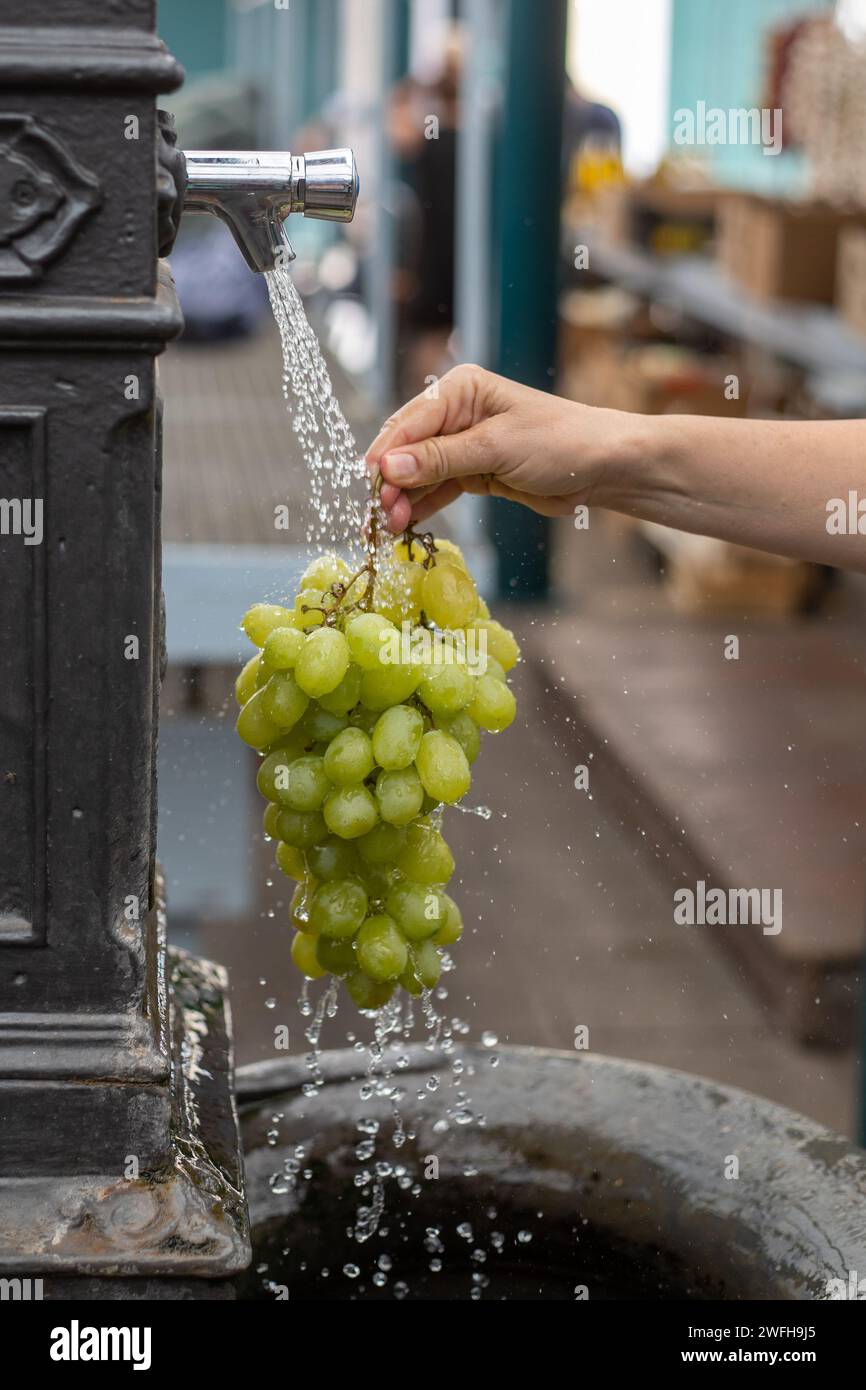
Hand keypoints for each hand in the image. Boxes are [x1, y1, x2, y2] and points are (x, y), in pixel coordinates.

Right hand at [365, 364, 621, 532]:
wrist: (603, 466)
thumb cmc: (558, 443)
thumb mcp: (496, 448)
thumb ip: (441, 459)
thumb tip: (389, 468)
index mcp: (460, 390)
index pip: (410, 423)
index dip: (387, 456)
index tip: (371, 487)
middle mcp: (457, 413)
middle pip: (408, 449)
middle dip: (391, 483)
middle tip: (380, 517)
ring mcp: (464, 444)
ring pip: (420, 473)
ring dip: (404, 499)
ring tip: (390, 529)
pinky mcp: (475, 472)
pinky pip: (439, 489)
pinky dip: (423, 506)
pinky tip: (407, 525)